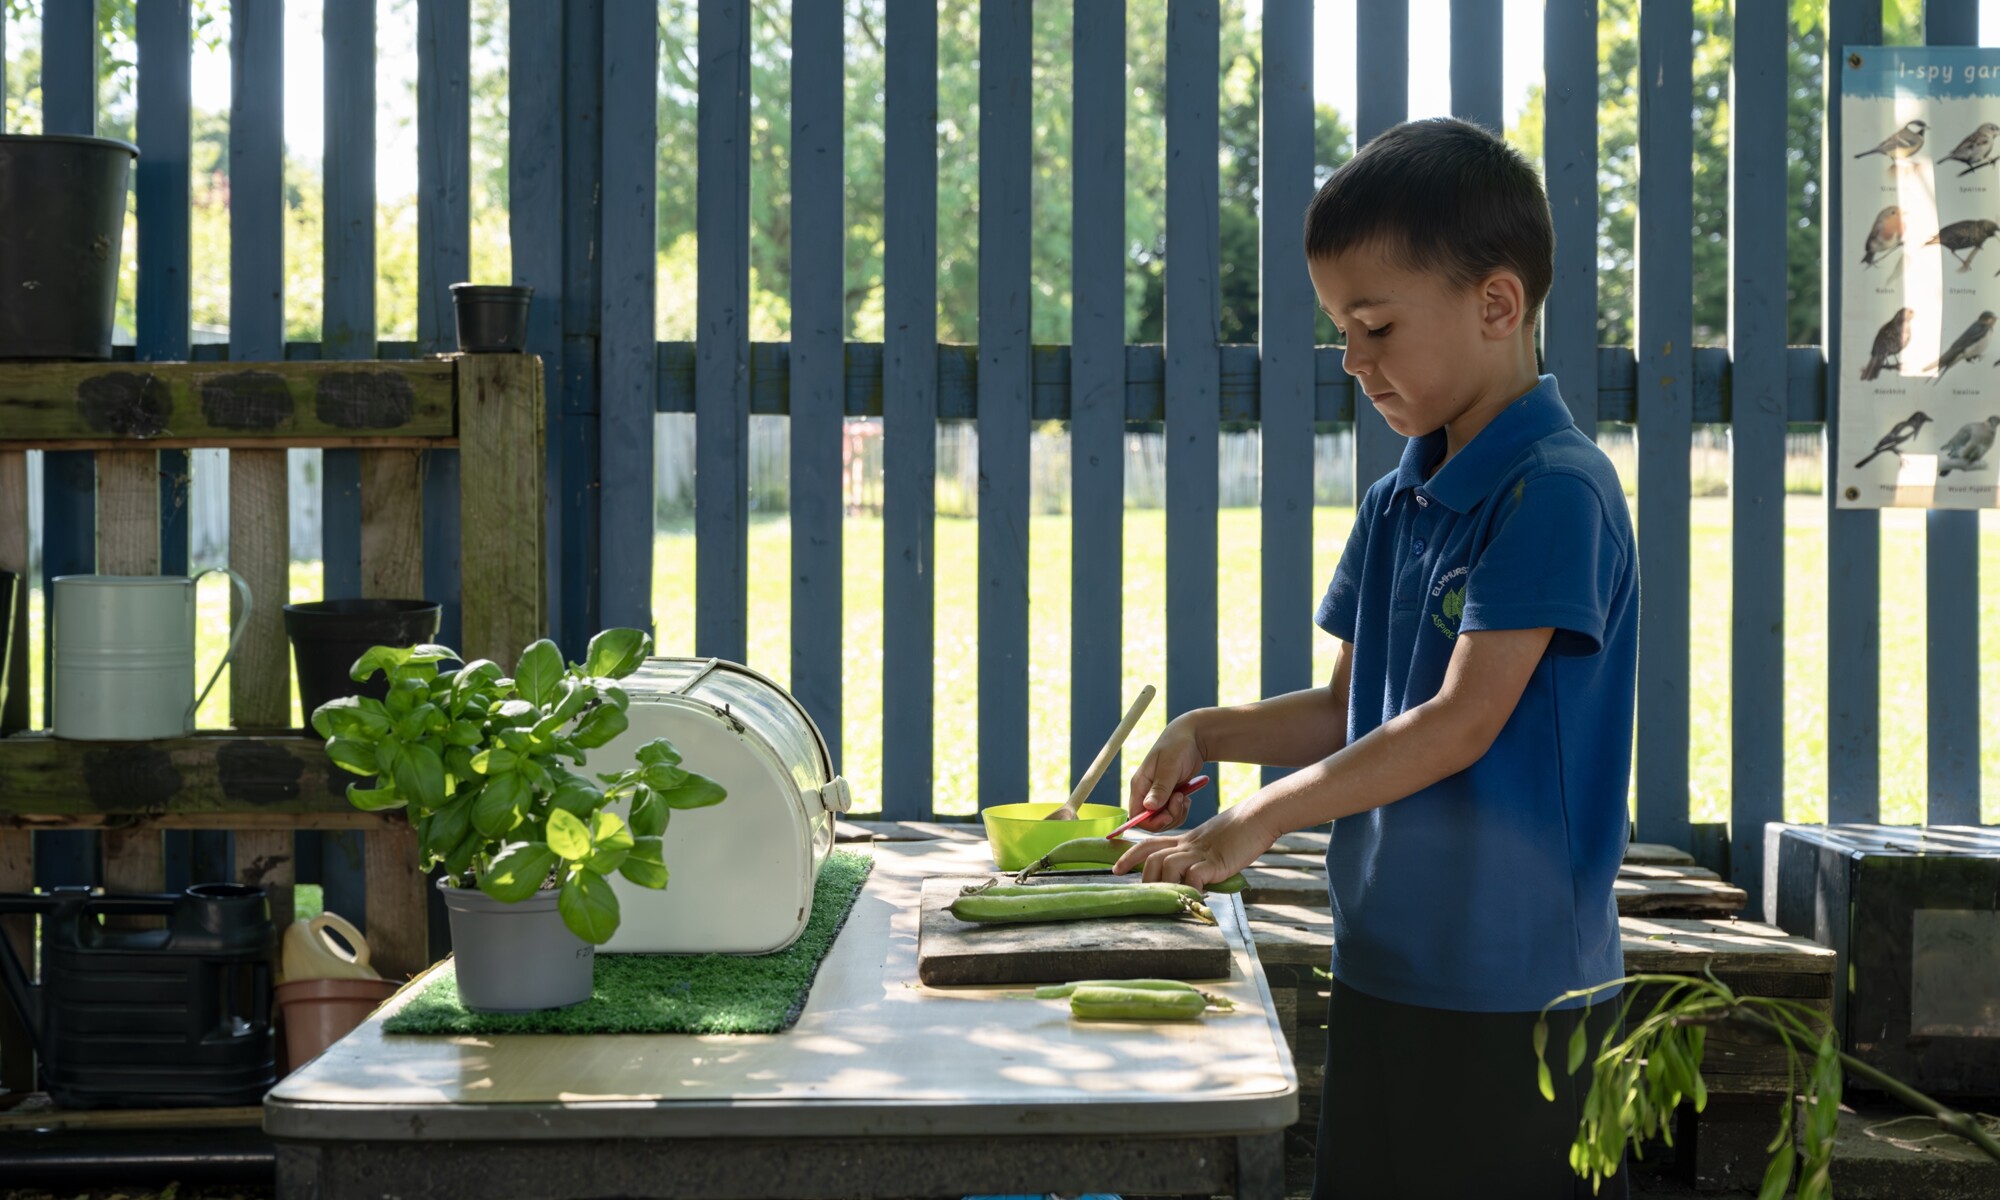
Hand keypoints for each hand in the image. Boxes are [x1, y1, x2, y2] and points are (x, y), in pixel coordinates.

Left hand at [1110, 798, 1274, 890]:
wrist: (1258, 817)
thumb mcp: (1211, 843)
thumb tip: (1195, 879)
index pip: (1148, 844)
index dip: (1129, 855)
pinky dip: (1190, 890)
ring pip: (1166, 866)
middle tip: (1150, 895)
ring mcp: (1200, 853)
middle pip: (1153, 858)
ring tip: (1174, 900)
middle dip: (1146, 878)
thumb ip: (1199, 859)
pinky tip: (1196, 898)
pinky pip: (1193, 877)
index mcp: (1184, 840)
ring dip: (1166, 885)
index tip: (1116, 868)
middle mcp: (1187, 845)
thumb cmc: (1239, 832)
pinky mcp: (1215, 862)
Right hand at [1123, 716, 1207, 832]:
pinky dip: (1181, 810)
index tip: (1168, 815)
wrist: (1193, 738)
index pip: (1136, 814)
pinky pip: (1173, 813)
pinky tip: (1187, 797)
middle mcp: (1146, 792)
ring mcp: (1158, 795)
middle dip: (1168, 817)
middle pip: (1151, 821)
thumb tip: (1149, 808)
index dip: (1151, 822)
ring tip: (1185, 797)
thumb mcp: (1170, 767)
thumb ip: (1160, 788)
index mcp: (1139, 785)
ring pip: (1164, 819)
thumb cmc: (1178, 747)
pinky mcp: (1169, 796)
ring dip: (1176, 813)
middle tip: (1180, 801)